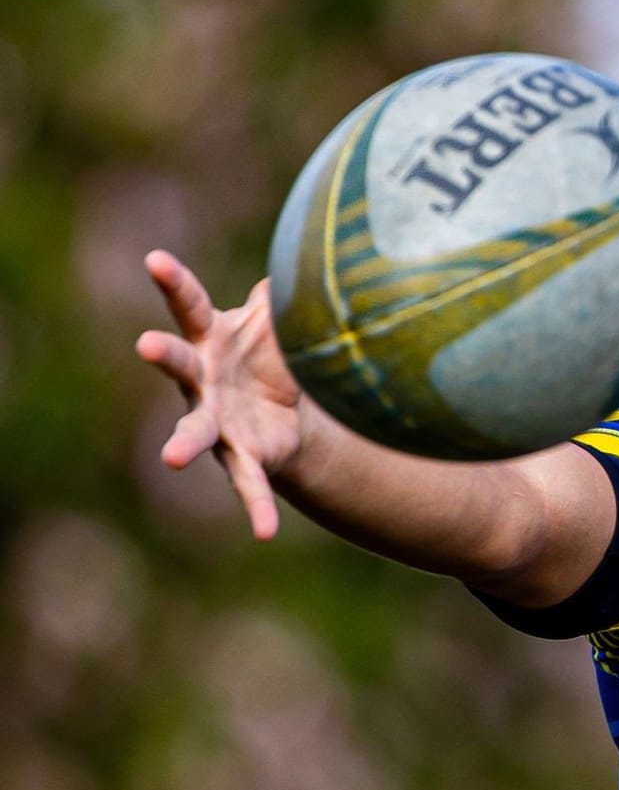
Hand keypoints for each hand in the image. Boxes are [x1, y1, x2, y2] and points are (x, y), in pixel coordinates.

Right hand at [135, 250, 304, 538]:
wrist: (288, 411)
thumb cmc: (270, 354)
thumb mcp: (278, 322)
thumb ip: (283, 295)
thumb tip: (302, 256)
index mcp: (210, 336)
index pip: (187, 303)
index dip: (172, 281)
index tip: (154, 259)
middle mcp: (202, 379)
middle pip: (176, 362)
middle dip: (162, 354)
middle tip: (145, 345)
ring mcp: (214, 420)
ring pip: (194, 431)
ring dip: (182, 443)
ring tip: (172, 458)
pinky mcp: (240, 457)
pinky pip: (247, 485)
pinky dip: (257, 508)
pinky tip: (265, 533)